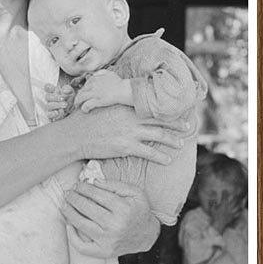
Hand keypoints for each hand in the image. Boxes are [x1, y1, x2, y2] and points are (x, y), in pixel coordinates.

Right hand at [43, 82, 74, 120]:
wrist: (71, 109)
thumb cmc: (69, 98)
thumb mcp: (71, 92)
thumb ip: (68, 89)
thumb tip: (65, 91)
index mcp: (53, 91)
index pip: (47, 87)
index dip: (48, 87)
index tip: (54, 88)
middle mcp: (49, 98)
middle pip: (47, 96)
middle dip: (55, 97)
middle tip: (63, 98)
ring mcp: (49, 106)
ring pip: (48, 105)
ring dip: (56, 105)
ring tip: (65, 105)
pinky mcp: (50, 114)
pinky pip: (48, 114)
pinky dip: (53, 114)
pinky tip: (60, 112)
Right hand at [62, 103, 186, 164]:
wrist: (75, 135)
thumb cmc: (85, 120)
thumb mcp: (102, 105)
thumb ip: (116, 104)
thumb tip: (121, 103)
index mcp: (126, 106)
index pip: (151, 107)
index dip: (165, 110)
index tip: (175, 112)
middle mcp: (131, 118)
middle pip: (160, 120)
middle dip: (175, 124)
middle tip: (187, 127)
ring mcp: (130, 132)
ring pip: (158, 136)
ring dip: (172, 140)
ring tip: (180, 144)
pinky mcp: (126, 147)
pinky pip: (149, 152)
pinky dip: (160, 157)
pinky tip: (167, 160)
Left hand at [62, 178, 159, 258]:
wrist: (147, 235)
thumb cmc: (139, 211)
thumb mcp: (134, 192)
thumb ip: (114, 184)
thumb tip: (93, 181)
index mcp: (123, 209)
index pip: (97, 195)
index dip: (84, 188)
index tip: (78, 184)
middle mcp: (115, 226)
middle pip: (86, 208)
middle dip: (74, 197)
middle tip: (68, 192)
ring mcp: (108, 240)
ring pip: (81, 224)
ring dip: (68, 212)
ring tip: (64, 204)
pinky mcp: (103, 252)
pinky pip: (82, 247)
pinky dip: (72, 237)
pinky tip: (68, 225)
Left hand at [73, 69, 131, 112]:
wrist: (124, 90)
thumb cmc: (119, 83)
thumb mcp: (109, 73)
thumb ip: (101, 72)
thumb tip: (94, 74)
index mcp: (94, 78)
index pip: (84, 85)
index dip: (83, 91)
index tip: (83, 95)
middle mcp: (93, 84)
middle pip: (81, 91)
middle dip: (78, 97)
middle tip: (78, 102)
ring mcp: (95, 93)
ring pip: (81, 97)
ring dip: (78, 103)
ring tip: (78, 106)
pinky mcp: (99, 100)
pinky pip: (87, 105)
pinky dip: (84, 108)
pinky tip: (85, 111)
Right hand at [201, 190, 245, 233]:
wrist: (218, 225)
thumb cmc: (214, 216)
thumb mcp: (212, 208)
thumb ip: (212, 201)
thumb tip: (212, 196)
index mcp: (223, 205)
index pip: (225, 197)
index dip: (225, 193)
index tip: (225, 190)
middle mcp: (228, 208)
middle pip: (233, 201)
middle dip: (235, 196)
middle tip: (235, 193)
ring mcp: (231, 212)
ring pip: (236, 206)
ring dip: (238, 202)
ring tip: (239, 199)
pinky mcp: (233, 216)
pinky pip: (237, 212)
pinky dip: (239, 210)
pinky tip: (240, 208)